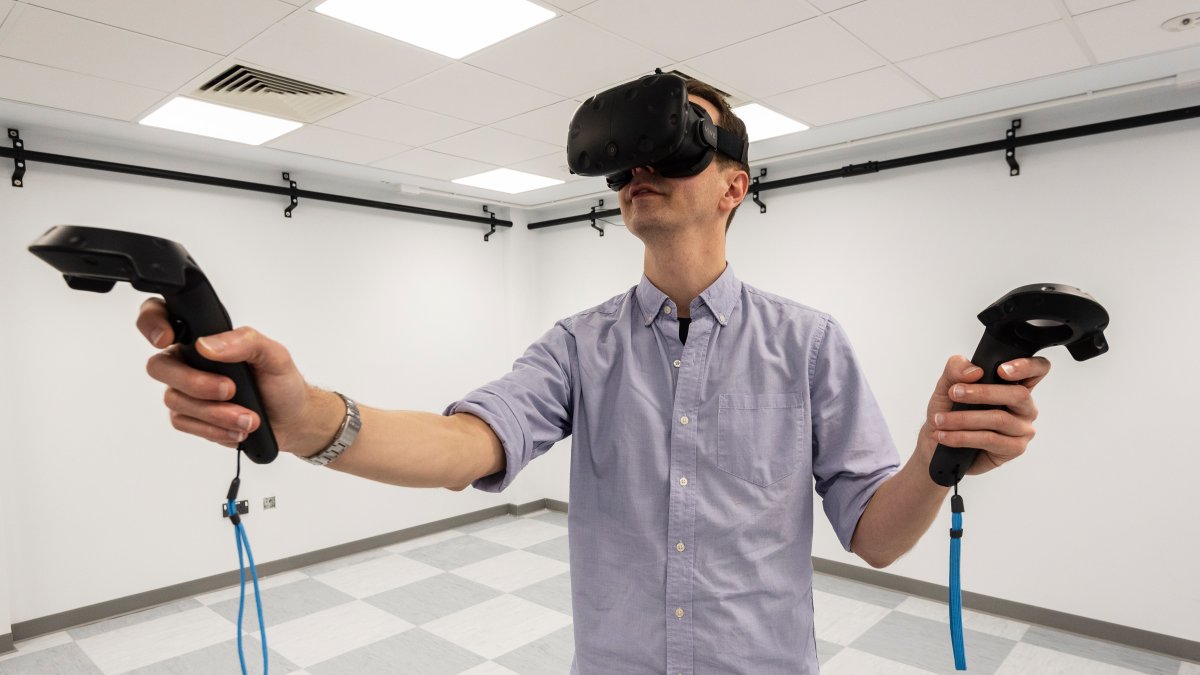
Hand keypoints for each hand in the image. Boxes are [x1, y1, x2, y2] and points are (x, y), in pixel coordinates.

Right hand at [137, 297, 317, 453]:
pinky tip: (237, 428)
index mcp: (205, 337)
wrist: (291, 420)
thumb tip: (207, 344)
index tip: (167, 338)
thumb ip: (245, 341)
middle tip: (230, 389)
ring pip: (175, 400)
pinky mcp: (190, 418)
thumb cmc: (281, 382)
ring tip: (247, 417)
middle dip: (195, 383)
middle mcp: (188, 361)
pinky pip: (184, 423)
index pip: (161, 316)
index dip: (152, 323)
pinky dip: (214, 428)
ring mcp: (186, 390)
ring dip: (215, 412)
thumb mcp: (274, 355)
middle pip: (160, 366)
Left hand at [920, 355, 1050, 477]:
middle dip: (983, 393)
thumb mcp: (947, 385)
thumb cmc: (949, 410)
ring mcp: (1023, 428)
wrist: (938, 441)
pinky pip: (990, 440)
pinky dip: (962, 437)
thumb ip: (956, 369)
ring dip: (964, 418)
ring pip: (1000, 418)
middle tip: (954, 393)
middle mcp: (1025, 406)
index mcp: (1015, 385)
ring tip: (940, 420)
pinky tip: (945, 436)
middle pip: (1018, 394)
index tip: (1001, 370)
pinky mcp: (1014, 448)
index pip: (1037, 369)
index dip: (1027, 366)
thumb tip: (974, 371)